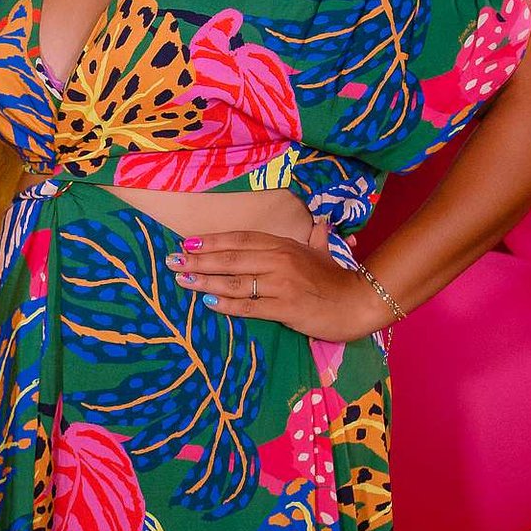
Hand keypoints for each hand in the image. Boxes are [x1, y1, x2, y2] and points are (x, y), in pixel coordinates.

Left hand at [168, 229, 383, 342]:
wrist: (359, 302)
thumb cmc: (337, 279)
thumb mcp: (324, 253)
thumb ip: (316, 237)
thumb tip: (320, 222)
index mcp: (284, 246)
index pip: (240, 239)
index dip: (212, 241)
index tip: (187, 243)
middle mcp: (279, 260)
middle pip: (231, 258)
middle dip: (198, 259)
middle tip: (171, 261)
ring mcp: (282, 284)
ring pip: (235, 281)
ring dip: (205, 281)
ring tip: (181, 281)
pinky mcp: (285, 308)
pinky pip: (250, 305)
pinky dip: (227, 304)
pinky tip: (208, 303)